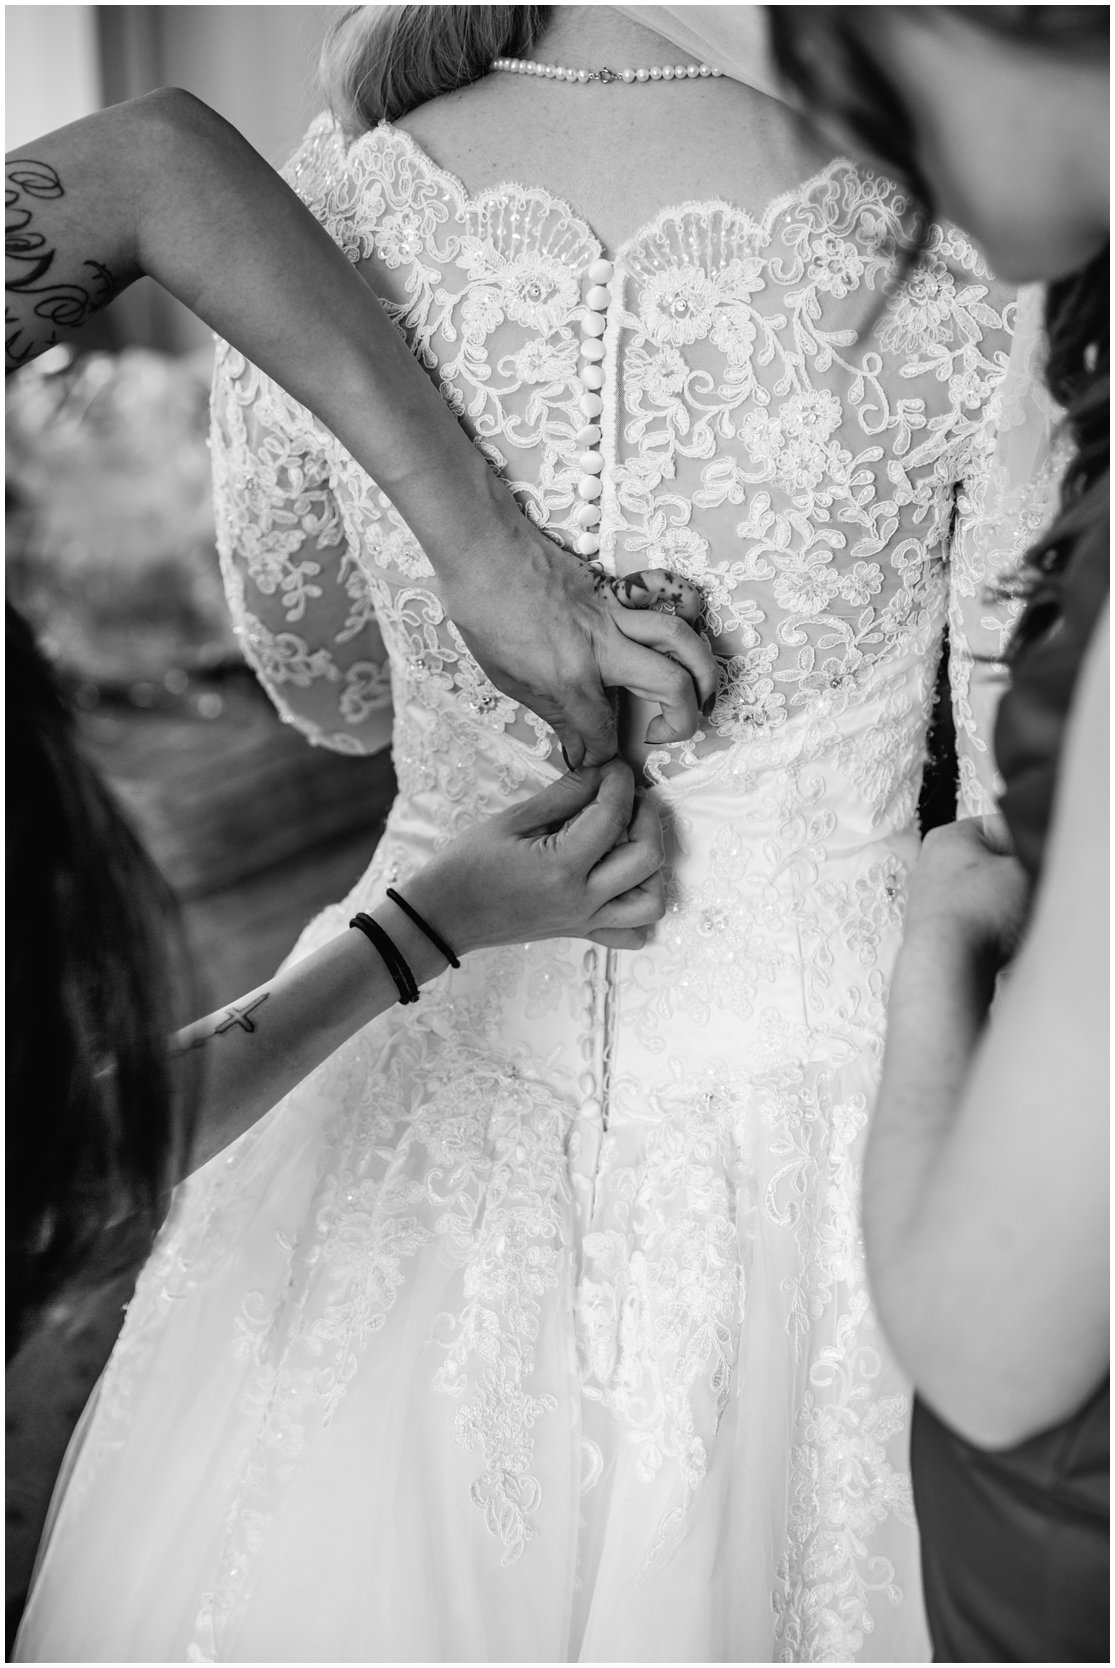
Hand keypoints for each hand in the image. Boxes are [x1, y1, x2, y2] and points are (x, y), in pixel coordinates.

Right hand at [404, 760, 665, 954]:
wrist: (443, 917)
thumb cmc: (467, 866)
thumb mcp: (511, 821)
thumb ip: (563, 797)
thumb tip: (601, 773)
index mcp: (561, 868)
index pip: (612, 816)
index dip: (620, 782)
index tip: (614, 766)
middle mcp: (581, 900)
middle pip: (647, 858)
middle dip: (647, 817)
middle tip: (630, 796)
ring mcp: (584, 921)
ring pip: (650, 902)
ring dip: (653, 866)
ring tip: (632, 837)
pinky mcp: (581, 933)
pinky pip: (631, 934)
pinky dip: (638, 907)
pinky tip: (624, 880)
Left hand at [440, 525, 716, 767]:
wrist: (483, 551)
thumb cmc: (486, 614)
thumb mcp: (509, 679)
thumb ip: (554, 716)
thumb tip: (578, 750)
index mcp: (570, 678)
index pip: (603, 731)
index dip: (602, 756)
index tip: (596, 760)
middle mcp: (603, 647)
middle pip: (671, 685)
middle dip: (681, 721)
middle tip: (661, 735)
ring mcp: (615, 614)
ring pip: (682, 638)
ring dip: (703, 671)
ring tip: (700, 696)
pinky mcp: (616, 591)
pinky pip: (665, 594)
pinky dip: (686, 609)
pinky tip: (685, 633)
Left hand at [906, 816, 1031, 973]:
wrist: (948, 969)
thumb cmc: (980, 913)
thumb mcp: (1025, 869)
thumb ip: (1036, 854)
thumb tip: (1040, 855)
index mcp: (949, 836)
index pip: (1002, 825)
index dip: (1029, 846)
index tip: (1039, 863)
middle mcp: (932, 865)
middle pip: (994, 864)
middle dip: (1017, 881)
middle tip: (1030, 894)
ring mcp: (931, 901)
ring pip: (988, 897)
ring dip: (1008, 909)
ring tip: (1014, 922)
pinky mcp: (936, 932)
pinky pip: (977, 924)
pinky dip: (992, 932)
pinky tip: (1000, 942)